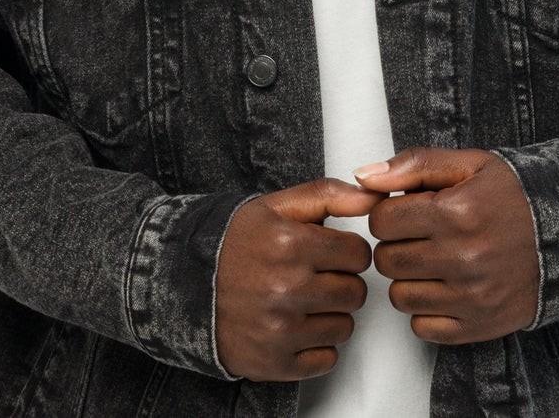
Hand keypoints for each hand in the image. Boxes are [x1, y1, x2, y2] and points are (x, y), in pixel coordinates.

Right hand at [214, 177, 384, 381]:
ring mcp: (279, 330)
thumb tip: (374, 196)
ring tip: (302, 300)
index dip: (347, 251)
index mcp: (290, 243)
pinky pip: (327, 359)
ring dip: (330, 314)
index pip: (359, 253)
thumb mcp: (278, 206)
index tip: (330, 252)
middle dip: (341, 282)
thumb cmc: (235, 243)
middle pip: (355, 292)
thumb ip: (330, 194)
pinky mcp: (273, 363)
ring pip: (345, 327)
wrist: (184, 283)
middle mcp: (286, 288)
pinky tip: (295, 326)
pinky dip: (317, 346)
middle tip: (315, 276)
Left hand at [353, 147, 539, 344]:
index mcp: (455, 212)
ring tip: (431, 260)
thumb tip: (364, 176)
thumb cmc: (512, 195)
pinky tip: (444, 286)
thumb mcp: (468, 164)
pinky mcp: (479, 325)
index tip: (405, 211)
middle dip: (395, 244)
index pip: (382, 220)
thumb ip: (414, 165)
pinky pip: (422, 327)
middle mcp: (462, 257)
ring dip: (408, 278)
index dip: (388, 212)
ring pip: (399, 296)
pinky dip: (425, 310)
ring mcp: (471, 296)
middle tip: (418, 235)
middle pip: (387, 260)